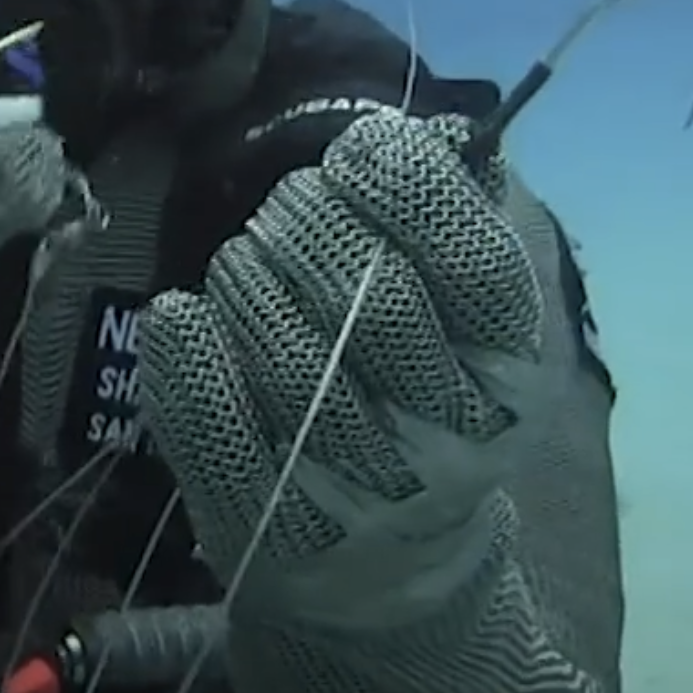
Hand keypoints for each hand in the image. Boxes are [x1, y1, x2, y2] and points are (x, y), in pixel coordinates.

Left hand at [139, 108, 557, 626]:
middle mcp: (450, 440)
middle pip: (377, 305)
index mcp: (512, 373)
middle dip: (315, 228)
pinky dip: (192, 357)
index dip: (412, 192)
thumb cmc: (424, 398)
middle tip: (285, 209)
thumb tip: (415, 133)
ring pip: (294, 363)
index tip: (357, 151)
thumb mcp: (467, 322)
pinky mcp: (269, 523)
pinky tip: (180, 314)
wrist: (387, 559)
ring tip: (243, 259)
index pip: (477, 269)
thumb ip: (452, 227)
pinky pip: (218, 428)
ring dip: (250, 283)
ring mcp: (359, 490)